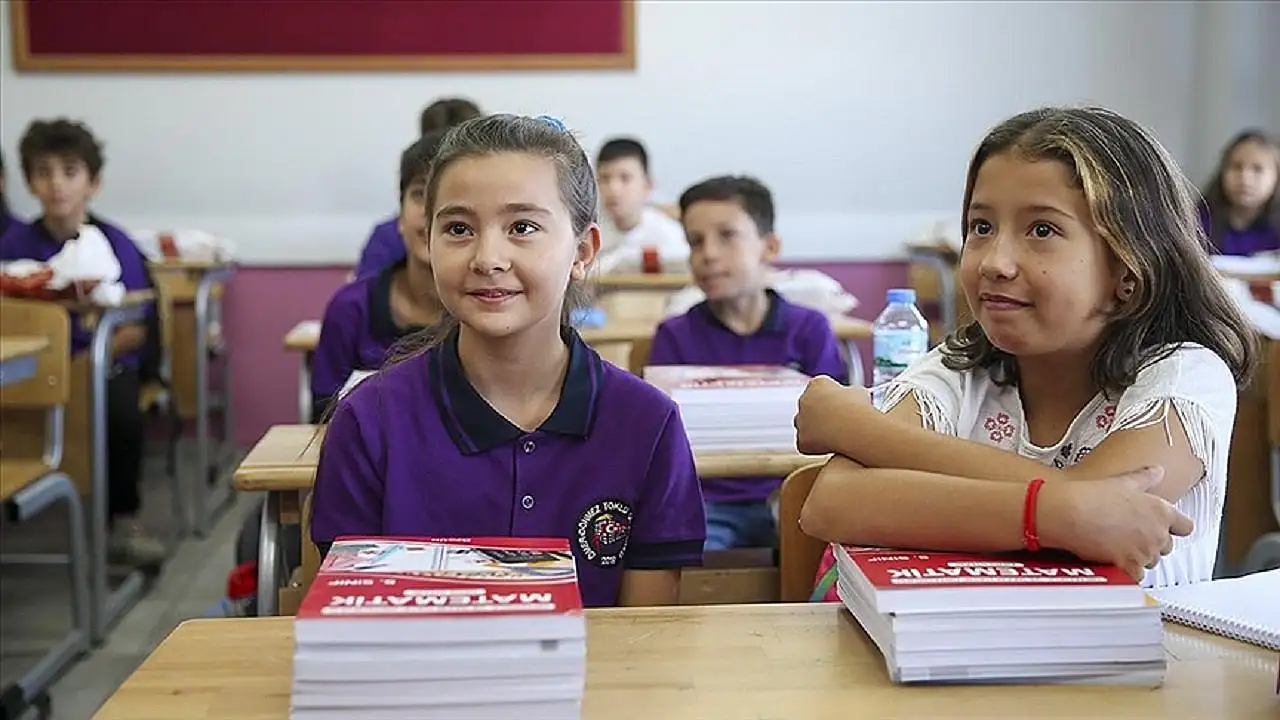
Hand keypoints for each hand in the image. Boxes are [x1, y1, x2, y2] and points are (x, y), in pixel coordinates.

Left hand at [794, 375, 867, 454]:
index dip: (833, 399)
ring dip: (815, 429)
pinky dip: (816, 446)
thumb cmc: (857, 407)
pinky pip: (807, 443)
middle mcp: (804, 400)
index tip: (843, 406)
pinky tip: (830, 447)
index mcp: (817, 384)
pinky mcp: (802, 440)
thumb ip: (851, 394)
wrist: (851, 426)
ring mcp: (800, 420)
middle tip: (837, 422)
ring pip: (805, 425)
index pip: (821, 389)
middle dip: (821, 414)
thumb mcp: (859, 393)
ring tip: (834, 436)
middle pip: (810, 407)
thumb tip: (855, 397)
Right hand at [1038, 466, 1192, 580]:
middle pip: (1167, 547)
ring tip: (1118, 546)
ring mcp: (1144, 552)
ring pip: (1151, 562)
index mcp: (1161, 511)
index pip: (1186, 527)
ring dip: (1139, 557)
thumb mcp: (1122, 482)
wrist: (1069, 513)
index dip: (1174, 528)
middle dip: (1151, 543)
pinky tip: (1113, 560)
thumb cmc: (1091, 496)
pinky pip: (1136, 576)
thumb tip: (1157, 471)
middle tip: (1130, 534)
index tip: (1165, 527)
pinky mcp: (1129, 567)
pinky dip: (1126, 571)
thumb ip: (1145, 478)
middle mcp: (1157, 533)